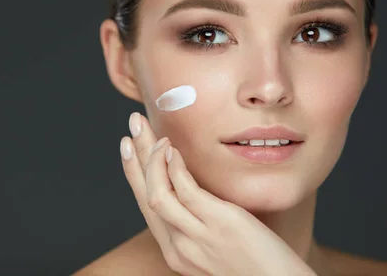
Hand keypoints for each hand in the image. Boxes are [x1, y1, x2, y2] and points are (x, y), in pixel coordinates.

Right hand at [120, 112, 316, 275]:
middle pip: (145, 195)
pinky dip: (175, 167)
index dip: (134, 173)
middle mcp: (179, 246)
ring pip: (158, 193)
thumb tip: (190, 188)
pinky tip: (174, 150)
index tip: (129, 147)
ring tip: (156, 133)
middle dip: (136, 156)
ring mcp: (197, 236)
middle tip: (133, 125)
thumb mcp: (215, 245)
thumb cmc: (257, 265)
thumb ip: (198, 222)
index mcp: (176, 250)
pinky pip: (186, 191)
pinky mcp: (219, 223)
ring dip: (151, 157)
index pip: (145, 205)